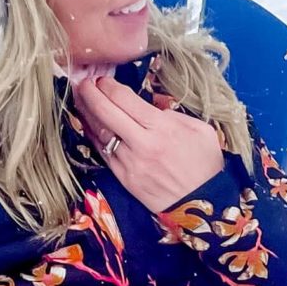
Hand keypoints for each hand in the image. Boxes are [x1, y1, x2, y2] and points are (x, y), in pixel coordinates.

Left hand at [72, 69, 226, 214]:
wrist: (203, 207)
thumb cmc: (205, 167)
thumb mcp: (201, 131)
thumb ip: (174, 114)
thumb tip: (152, 106)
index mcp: (162, 128)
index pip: (124, 99)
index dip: (108, 86)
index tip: (103, 79)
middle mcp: (142, 144)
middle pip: (106, 112)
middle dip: (90, 93)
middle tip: (83, 83)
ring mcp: (130, 163)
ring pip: (99, 132)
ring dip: (86, 113)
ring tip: (81, 99)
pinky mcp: (124, 178)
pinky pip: (102, 152)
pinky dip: (93, 135)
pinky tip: (89, 125)